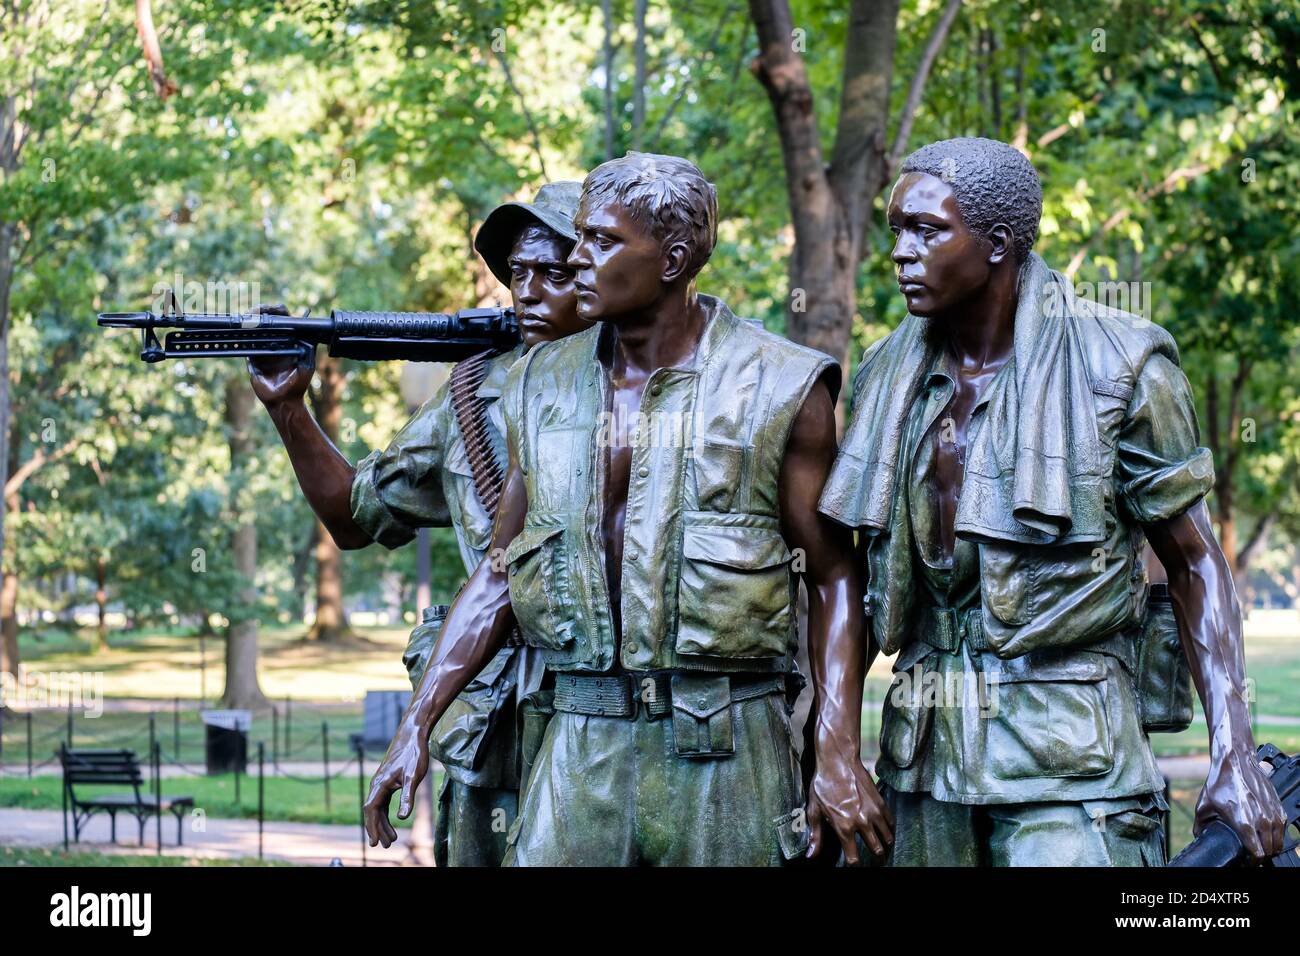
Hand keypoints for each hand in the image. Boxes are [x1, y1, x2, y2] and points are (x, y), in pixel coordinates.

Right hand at [245, 303, 313, 405]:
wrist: (284, 401)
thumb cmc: (298, 384)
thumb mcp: (307, 363)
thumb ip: (309, 347)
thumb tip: (311, 331)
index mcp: (288, 341)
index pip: (282, 320)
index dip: (277, 311)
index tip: (275, 309)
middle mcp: (274, 343)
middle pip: (266, 320)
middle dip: (260, 311)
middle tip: (257, 311)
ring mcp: (262, 350)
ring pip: (254, 329)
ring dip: (249, 321)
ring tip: (249, 317)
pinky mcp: (252, 359)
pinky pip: (246, 345)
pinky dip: (243, 336)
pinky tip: (243, 330)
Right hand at [362, 715, 430, 847]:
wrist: (413, 735)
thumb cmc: (414, 754)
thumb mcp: (413, 776)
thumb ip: (407, 797)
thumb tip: (402, 818)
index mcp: (380, 784)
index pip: (371, 810)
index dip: (372, 826)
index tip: (375, 842)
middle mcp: (377, 784)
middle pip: (373, 812)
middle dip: (377, 829)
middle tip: (384, 845)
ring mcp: (381, 783)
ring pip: (378, 808)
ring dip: (382, 823)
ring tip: (391, 839)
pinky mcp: (388, 781)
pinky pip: (383, 802)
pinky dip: (386, 814)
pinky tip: (392, 822)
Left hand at [806, 741, 893, 863]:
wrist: (838, 761)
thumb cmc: (822, 785)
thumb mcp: (814, 810)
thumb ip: (816, 836)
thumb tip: (811, 857)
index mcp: (844, 827)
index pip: (854, 858)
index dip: (853, 862)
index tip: (852, 860)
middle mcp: (862, 822)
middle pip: (876, 850)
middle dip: (874, 856)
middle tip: (872, 857)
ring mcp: (874, 812)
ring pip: (887, 838)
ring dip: (884, 844)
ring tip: (880, 845)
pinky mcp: (881, 802)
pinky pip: (891, 823)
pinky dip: (889, 829)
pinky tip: (884, 830)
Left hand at [1197, 746, 1286, 861]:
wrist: (1235, 762)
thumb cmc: (1220, 782)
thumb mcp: (1204, 805)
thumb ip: (1201, 825)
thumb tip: (1199, 835)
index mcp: (1244, 823)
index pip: (1257, 854)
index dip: (1253, 861)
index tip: (1247, 860)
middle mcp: (1262, 820)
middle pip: (1270, 850)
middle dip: (1262, 855)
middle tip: (1254, 854)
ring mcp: (1272, 813)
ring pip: (1279, 840)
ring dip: (1272, 846)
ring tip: (1262, 846)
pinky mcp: (1278, 806)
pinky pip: (1282, 827)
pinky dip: (1277, 833)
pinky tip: (1268, 833)